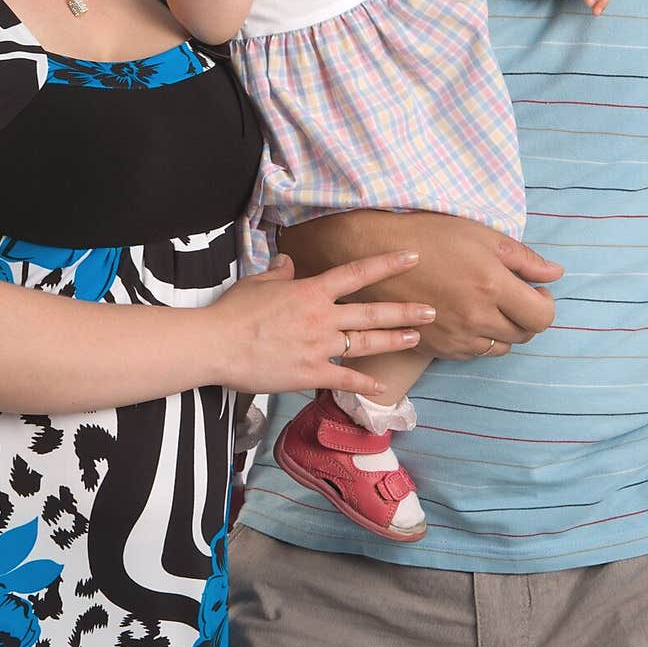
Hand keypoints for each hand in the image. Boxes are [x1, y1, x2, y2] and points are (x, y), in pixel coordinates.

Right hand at [212, 250, 432, 396]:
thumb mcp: (257, 283)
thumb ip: (279, 272)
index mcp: (311, 291)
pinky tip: (381, 388)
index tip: (411, 257)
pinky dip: (364, 384)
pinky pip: (344, 378)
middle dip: (405, 311)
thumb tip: (288, 261)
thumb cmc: (233, 311)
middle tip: (431, 310)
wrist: (217, 345)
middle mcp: (322, 317)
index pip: (357, 273)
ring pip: (366, 343)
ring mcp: (319, 347)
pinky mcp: (310, 374)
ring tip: (416, 338)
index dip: (387, 264)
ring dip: (394, 340)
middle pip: (373, 311)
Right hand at [278, 211, 562, 361]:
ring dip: (503, 329)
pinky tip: (464, 314)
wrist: (374, 254)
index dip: (544, 303)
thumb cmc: (429, 236)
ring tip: (486, 304)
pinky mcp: (437, 348)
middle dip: (526, 315)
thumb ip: (523, 258)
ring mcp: (456, 337)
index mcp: (492, 286)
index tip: (534, 289)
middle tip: (511, 294)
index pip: (542, 317)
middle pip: (524, 335)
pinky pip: (473, 353)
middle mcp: (477, 318)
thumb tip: (555, 275)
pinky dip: (478, 338)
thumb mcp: (481, 235)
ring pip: (500, 347)